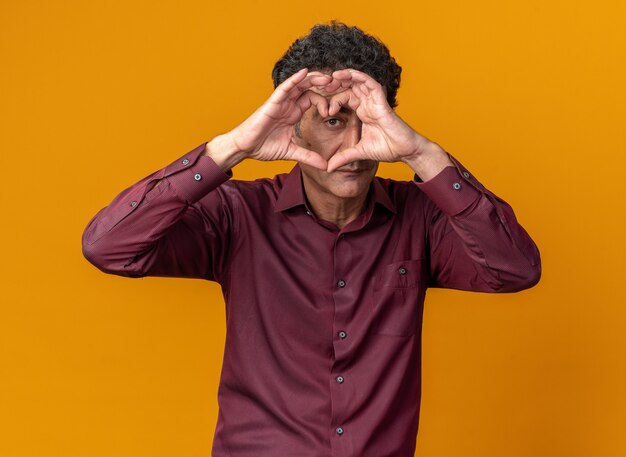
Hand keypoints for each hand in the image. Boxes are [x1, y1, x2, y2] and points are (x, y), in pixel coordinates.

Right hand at [211, 69, 340, 169]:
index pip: (313, 100)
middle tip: (339, 84)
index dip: (325, 102)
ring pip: (299, 84)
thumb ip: (309, 157)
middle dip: (323, 85)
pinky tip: (305, 73)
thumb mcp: (292, 153)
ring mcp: (280, 102)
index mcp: (293, 113)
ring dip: (313, 79)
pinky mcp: (272, 103)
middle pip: (308, 88)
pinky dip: (295, 80)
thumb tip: (326, 166)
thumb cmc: (263, 147)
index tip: (334, 111)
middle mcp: (288, 104)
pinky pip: (285, 88)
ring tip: (328, 77)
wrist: (245, 148)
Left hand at [325, 69, 430, 171]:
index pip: (345, 98)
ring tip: (331, 76)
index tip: (323, 110)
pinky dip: (358, 76)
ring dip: (345, 76)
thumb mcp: (358, 153)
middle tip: (322, 86)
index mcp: (363, 112)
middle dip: (336, 84)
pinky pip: (370, 83)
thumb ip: (343, 158)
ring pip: (359, 81)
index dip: (333, 100)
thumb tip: (327, 169)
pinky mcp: (381, 101)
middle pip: (350, 86)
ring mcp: (375, 101)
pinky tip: (345, 74)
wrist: (404, 151)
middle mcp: (368, 104)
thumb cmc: (387, 148)